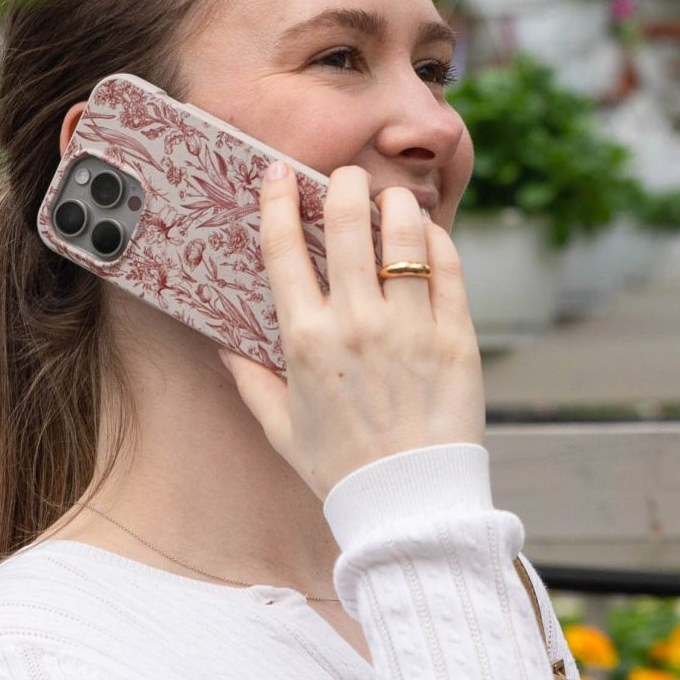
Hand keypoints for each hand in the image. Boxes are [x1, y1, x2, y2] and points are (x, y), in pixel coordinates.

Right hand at [223, 163, 484, 500]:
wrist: (409, 504)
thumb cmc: (341, 468)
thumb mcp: (281, 428)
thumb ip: (249, 380)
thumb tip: (223, 346)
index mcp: (306, 341)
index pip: (284, 249)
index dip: (277, 201)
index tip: (277, 175)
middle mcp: (356, 325)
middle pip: (348, 223)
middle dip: (343, 184)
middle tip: (345, 179)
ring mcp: (410, 327)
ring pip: (404, 233)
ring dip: (394, 203)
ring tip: (390, 202)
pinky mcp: (456, 336)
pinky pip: (448, 266)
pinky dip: (435, 239)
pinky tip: (426, 236)